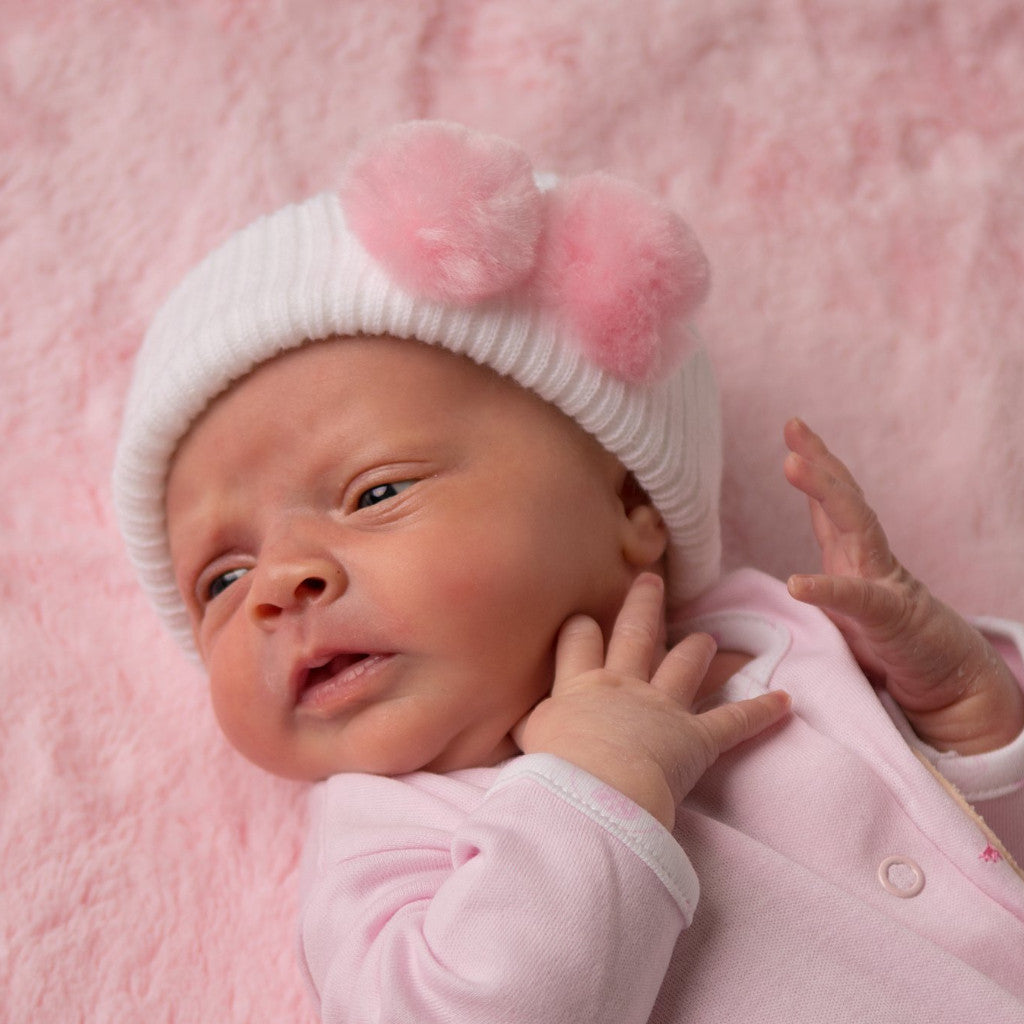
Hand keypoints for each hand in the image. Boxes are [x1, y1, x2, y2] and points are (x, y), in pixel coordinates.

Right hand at [513, 574, 790, 829]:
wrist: (594, 791)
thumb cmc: (555, 770)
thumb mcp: (528, 742)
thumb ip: (528, 725)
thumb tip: (508, 720)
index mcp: (580, 685)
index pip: (579, 640)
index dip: (582, 626)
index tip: (585, 616)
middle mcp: (622, 685)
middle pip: (634, 634)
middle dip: (643, 605)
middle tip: (652, 580)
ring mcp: (662, 708)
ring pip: (683, 666)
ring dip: (697, 650)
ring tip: (708, 637)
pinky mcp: (696, 738)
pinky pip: (734, 721)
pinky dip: (761, 711)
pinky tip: (786, 701)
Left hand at [783, 418, 1023, 753]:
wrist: (950, 687)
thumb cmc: (893, 649)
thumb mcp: (849, 611)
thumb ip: (827, 588)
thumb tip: (791, 578)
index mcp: (855, 558)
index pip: (831, 503)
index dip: (813, 465)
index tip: (793, 428)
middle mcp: (869, 560)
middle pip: (844, 499)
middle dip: (819, 460)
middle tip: (793, 425)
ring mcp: (884, 583)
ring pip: (855, 526)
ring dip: (824, 491)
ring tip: (792, 463)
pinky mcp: (891, 619)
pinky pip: (856, 600)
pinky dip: (827, 590)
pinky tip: (797, 584)